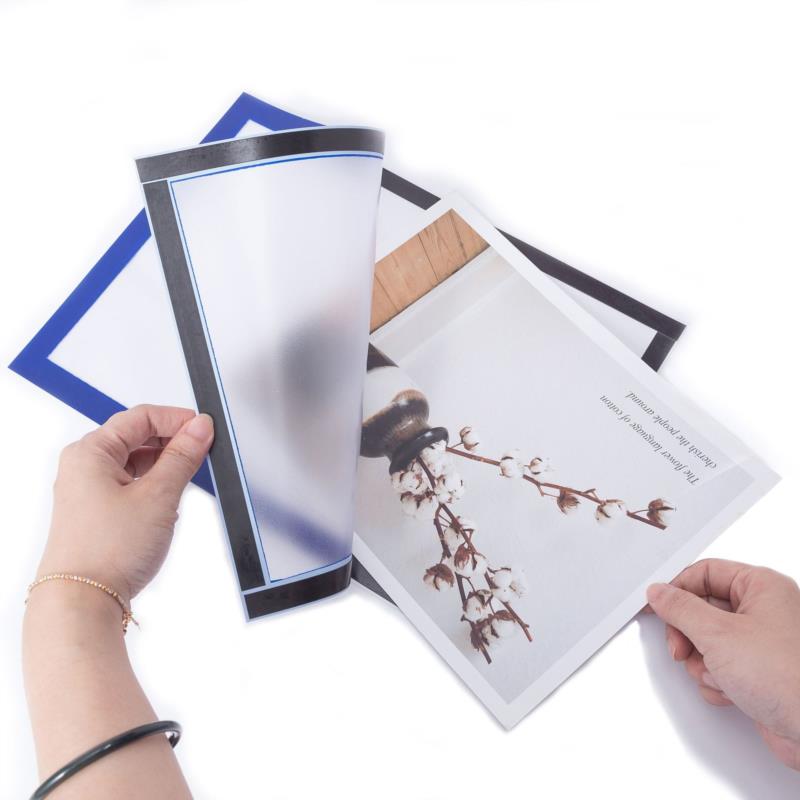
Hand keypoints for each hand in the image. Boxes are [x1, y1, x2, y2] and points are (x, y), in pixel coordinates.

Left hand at [37, 405, 213, 604]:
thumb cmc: (106, 551)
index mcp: (90, 451)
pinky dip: (154, 489)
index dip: (177, 419)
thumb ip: (183, 457)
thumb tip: (199, 428)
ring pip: (137, 463)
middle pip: (138, 437)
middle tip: (202, 454)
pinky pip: (132, 486)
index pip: (142, 416)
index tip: (205, 429)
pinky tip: (168, 506)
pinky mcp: (97, 512)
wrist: (83, 602)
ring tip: (185, 486)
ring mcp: (89, 490)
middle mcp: (84, 466)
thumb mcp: (159, 496)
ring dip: (165, 468)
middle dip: (173, 444)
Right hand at [647, 559, 799, 769]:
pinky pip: (720, 666)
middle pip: (703, 608)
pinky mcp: (759, 672)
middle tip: (681, 648)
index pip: (704, 573)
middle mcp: (765, 610)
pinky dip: (717, 680)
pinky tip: (731, 691)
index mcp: (762, 586)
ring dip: (703, 663)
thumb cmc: (788, 677)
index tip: (657, 606)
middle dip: (688, 635)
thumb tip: (659, 593)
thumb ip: (680, 609)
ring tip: (718, 675)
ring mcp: (762, 643)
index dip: (677, 590)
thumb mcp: (718, 634)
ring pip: (707, 641)